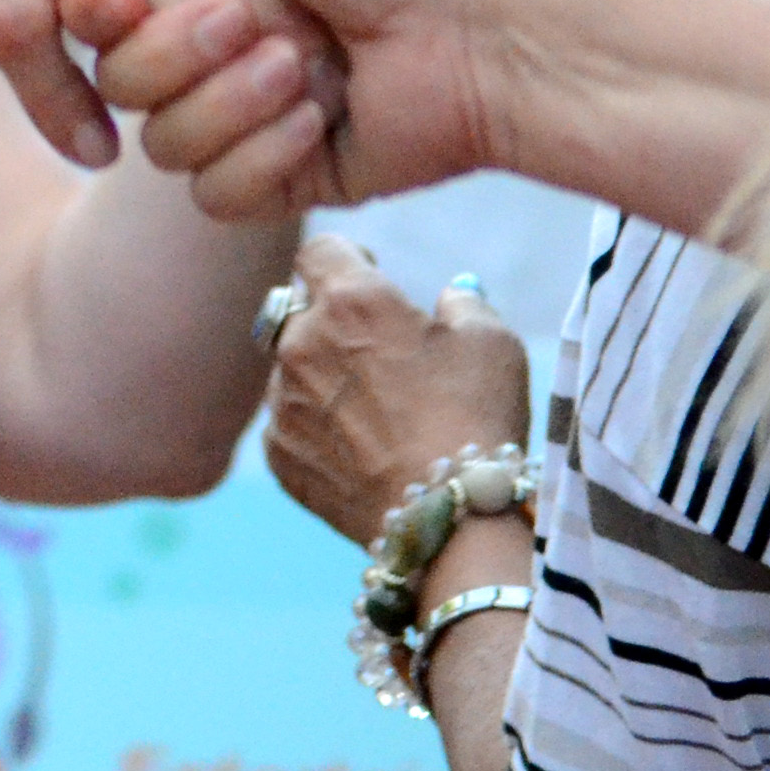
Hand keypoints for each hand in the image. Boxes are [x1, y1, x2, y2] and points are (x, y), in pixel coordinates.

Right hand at [102, 0, 496, 216]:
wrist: (476, 23)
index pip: (93, 2)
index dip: (94, 4)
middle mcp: (208, 44)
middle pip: (114, 76)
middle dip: (171, 51)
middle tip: (244, 20)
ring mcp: (239, 113)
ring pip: (162, 142)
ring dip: (229, 102)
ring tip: (304, 67)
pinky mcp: (276, 176)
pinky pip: (217, 193)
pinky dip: (263, 155)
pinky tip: (317, 118)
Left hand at [262, 235, 530, 553]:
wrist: (448, 519)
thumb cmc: (476, 420)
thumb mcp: (491, 343)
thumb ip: (464, 303)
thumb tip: (452, 293)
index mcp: (351, 301)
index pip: (321, 251)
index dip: (346, 259)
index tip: (368, 272)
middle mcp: (301, 341)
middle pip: (298, 309)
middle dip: (330, 320)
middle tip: (375, 350)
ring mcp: (282, 399)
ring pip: (290, 368)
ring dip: (320, 375)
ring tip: (375, 412)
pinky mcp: (278, 451)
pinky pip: (289, 422)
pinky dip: (316, 427)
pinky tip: (361, 450)